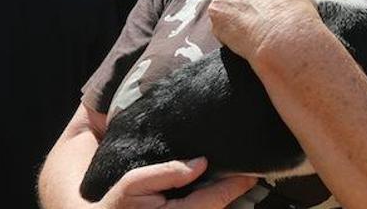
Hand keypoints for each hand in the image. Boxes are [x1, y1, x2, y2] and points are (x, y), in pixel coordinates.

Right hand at [99, 157, 255, 208]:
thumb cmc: (114, 205)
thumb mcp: (134, 183)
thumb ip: (168, 172)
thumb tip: (201, 162)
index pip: (217, 199)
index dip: (237, 184)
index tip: (252, 172)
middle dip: (234, 192)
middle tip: (246, 174)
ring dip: (224, 199)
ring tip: (233, 181)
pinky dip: (212, 204)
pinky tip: (213, 193)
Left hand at [209, 0, 320, 59]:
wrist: (284, 35)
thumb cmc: (297, 12)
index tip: (265, 2)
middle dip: (243, 0)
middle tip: (257, 17)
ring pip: (226, 5)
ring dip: (234, 15)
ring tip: (251, 29)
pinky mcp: (214, 14)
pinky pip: (219, 22)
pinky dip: (228, 31)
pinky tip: (243, 37)